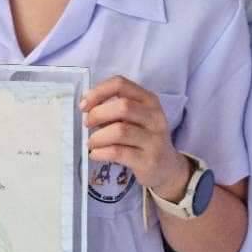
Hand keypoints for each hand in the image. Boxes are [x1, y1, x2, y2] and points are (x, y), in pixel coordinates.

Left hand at [81, 76, 191, 199]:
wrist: (167, 167)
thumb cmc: (142, 138)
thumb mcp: (135, 118)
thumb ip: (114, 109)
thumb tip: (86, 107)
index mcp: (149, 100)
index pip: (121, 84)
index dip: (98, 92)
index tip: (84, 105)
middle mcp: (155, 117)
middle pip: (122, 106)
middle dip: (98, 114)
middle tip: (87, 124)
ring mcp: (154, 139)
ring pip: (120, 131)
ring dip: (98, 137)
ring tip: (92, 143)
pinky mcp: (148, 160)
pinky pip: (119, 152)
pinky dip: (101, 152)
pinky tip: (96, 154)